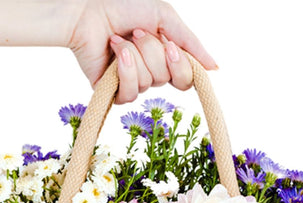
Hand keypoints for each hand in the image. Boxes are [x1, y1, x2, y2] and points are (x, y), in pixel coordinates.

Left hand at [68, 0, 217, 102]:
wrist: (87, 10)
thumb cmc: (123, 7)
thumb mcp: (165, 18)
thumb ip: (191, 44)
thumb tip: (215, 69)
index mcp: (164, 56)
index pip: (186, 79)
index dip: (181, 67)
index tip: (170, 45)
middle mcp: (150, 73)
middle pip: (167, 78)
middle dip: (153, 52)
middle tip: (137, 32)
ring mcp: (132, 83)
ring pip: (148, 83)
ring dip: (136, 55)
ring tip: (120, 39)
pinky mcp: (113, 92)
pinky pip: (130, 94)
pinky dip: (124, 69)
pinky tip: (115, 51)